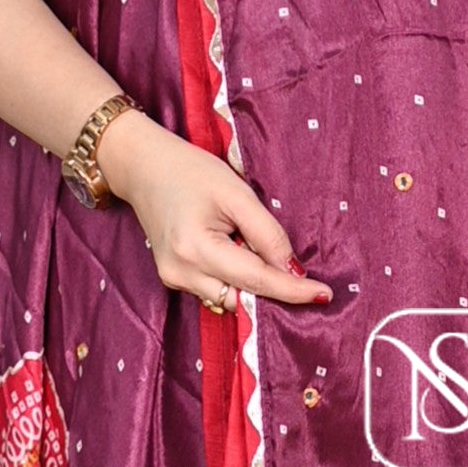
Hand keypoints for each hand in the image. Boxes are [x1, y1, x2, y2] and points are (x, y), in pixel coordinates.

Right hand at [94, 104, 333, 311]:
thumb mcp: (236, 193)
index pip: (256, 280)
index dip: (292, 290)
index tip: (324, 295)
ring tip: (249, 246)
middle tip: (296, 269)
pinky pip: (215, 291)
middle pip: (244, 296)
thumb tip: (292, 269)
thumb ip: (267, 233)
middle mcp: (181, 272)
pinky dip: (234, 280)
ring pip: (230, 298)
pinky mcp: (172, 279)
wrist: (143, 168)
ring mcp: (173, 279)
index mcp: (196, 248)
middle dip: (273, 288)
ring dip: (252, 283)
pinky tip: (234, 252)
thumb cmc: (190, 171)